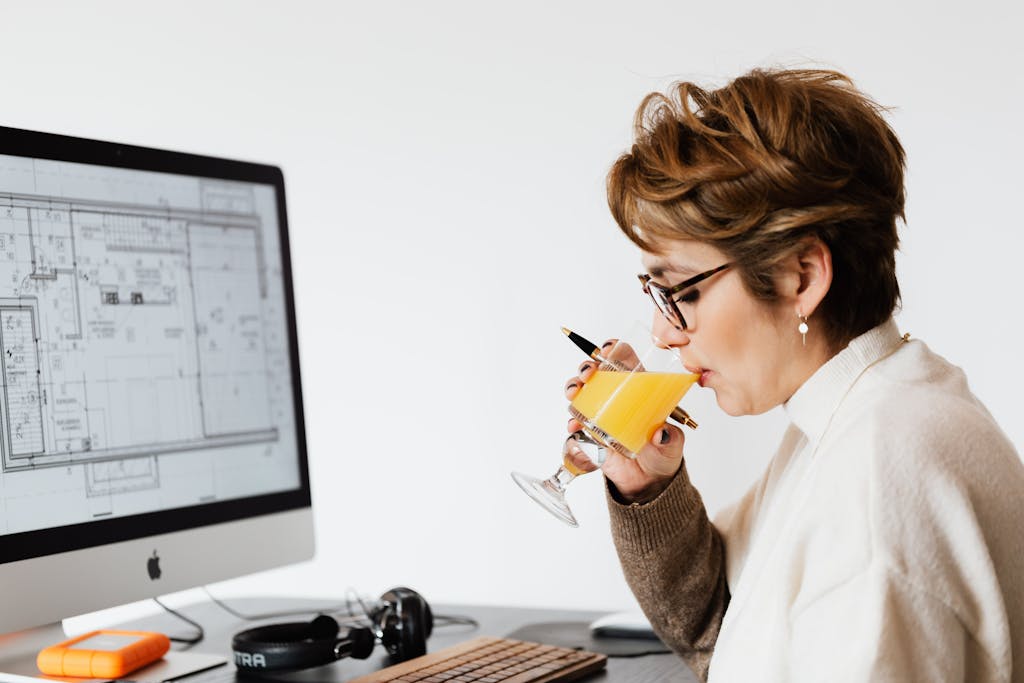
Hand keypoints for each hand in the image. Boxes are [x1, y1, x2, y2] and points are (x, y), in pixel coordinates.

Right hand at [563, 339, 684, 502]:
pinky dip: (572, 422)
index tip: (608, 350)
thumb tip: (661, 432)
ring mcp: (600, 413)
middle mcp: (615, 396)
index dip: (614, 349)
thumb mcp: (672, 444)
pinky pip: (575, 423)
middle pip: (596, 371)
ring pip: (580, 391)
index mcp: (637, 389)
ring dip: (574, 387)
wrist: (647, 482)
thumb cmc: (662, 453)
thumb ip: (670, 438)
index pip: (624, 359)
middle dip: (586, 367)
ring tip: (575, 394)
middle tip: (588, 374)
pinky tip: (575, 427)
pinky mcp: (589, 433)